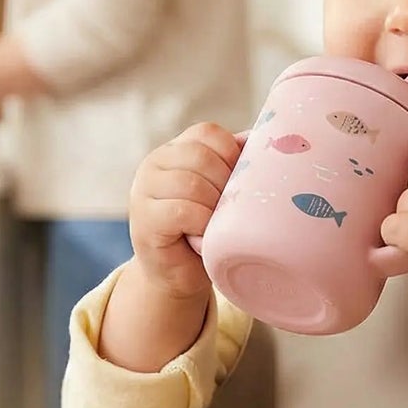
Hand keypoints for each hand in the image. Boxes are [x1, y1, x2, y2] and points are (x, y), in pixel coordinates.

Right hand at [128, 122, 242, 302]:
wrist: (179, 275)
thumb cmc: (207, 231)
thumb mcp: (221, 192)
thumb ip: (233, 165)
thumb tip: (263, 140)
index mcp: (175, 150)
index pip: (207, 133)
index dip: (231, 156)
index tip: (238, 184)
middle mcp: (154, 163)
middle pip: (201, 156)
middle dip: (225, 184)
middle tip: (229, 210)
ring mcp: (144, 190)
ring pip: (192, 183)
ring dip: (214, 207)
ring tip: (217, 225)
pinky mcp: (144, 219)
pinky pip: (182, 211)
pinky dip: (202, 224)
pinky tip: (205, 237)